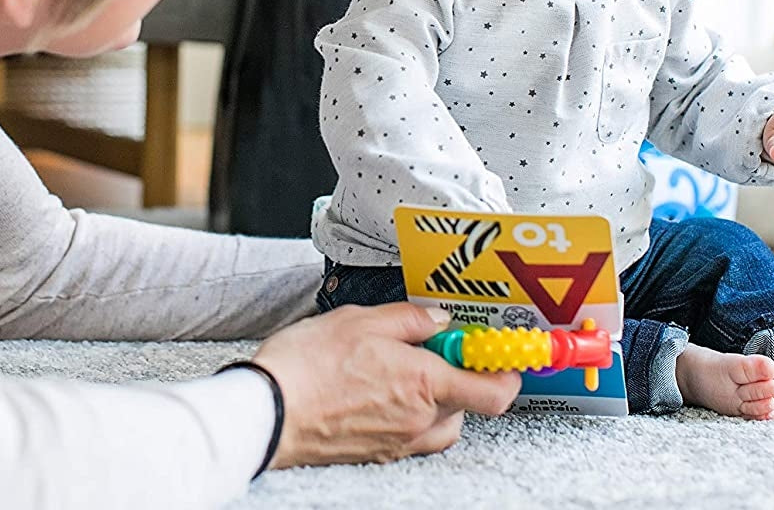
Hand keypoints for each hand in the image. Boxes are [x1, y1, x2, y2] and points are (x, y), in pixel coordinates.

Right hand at [251, 302, 519, 468]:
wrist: (267, 412)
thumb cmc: (307, 366)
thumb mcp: (361, 319)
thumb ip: (410, 319)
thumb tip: (437, 321)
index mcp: (423, 383)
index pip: (494, 393)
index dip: (506, 374)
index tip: (498, 354)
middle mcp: (418, 420)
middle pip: (467, 406)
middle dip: (458, 379)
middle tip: (433, 350)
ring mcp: (398, 442)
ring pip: (440, 425)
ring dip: (436, 401)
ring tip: (403, 373)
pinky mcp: (376, 454)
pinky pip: (411, 437)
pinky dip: (408, 417)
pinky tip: (378, 393)